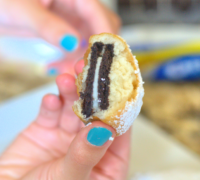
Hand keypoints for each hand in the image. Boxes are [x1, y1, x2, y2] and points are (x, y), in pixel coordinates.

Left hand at [0, 0, 119, 73]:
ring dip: (82, 56)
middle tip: (86, 66)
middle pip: (100, 23)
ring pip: (88, 37)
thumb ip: (47, 25)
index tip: (104, 55)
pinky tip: (55, 66)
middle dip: (97, 46)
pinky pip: (74, 44)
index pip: (95, 9)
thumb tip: (72, 43)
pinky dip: (69, 58)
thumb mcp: (20, 7)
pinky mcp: (61, 27)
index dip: (103, 33)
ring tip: (66, 71)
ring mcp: (68, 14)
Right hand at [0, 61, 130, 179]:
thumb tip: (103, 128)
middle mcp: (88, 144)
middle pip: (95, 113)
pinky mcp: (45, 128)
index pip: (119, 130)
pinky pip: (51, 111)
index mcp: (106, 162)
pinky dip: (51, 103)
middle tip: (89, 71)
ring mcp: (67, 135)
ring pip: (73, 108)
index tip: (117, 84)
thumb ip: (86, 154)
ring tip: (67, 79)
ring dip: (71, 91)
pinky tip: (51, 100)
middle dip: (92, 92)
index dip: (119, 107)